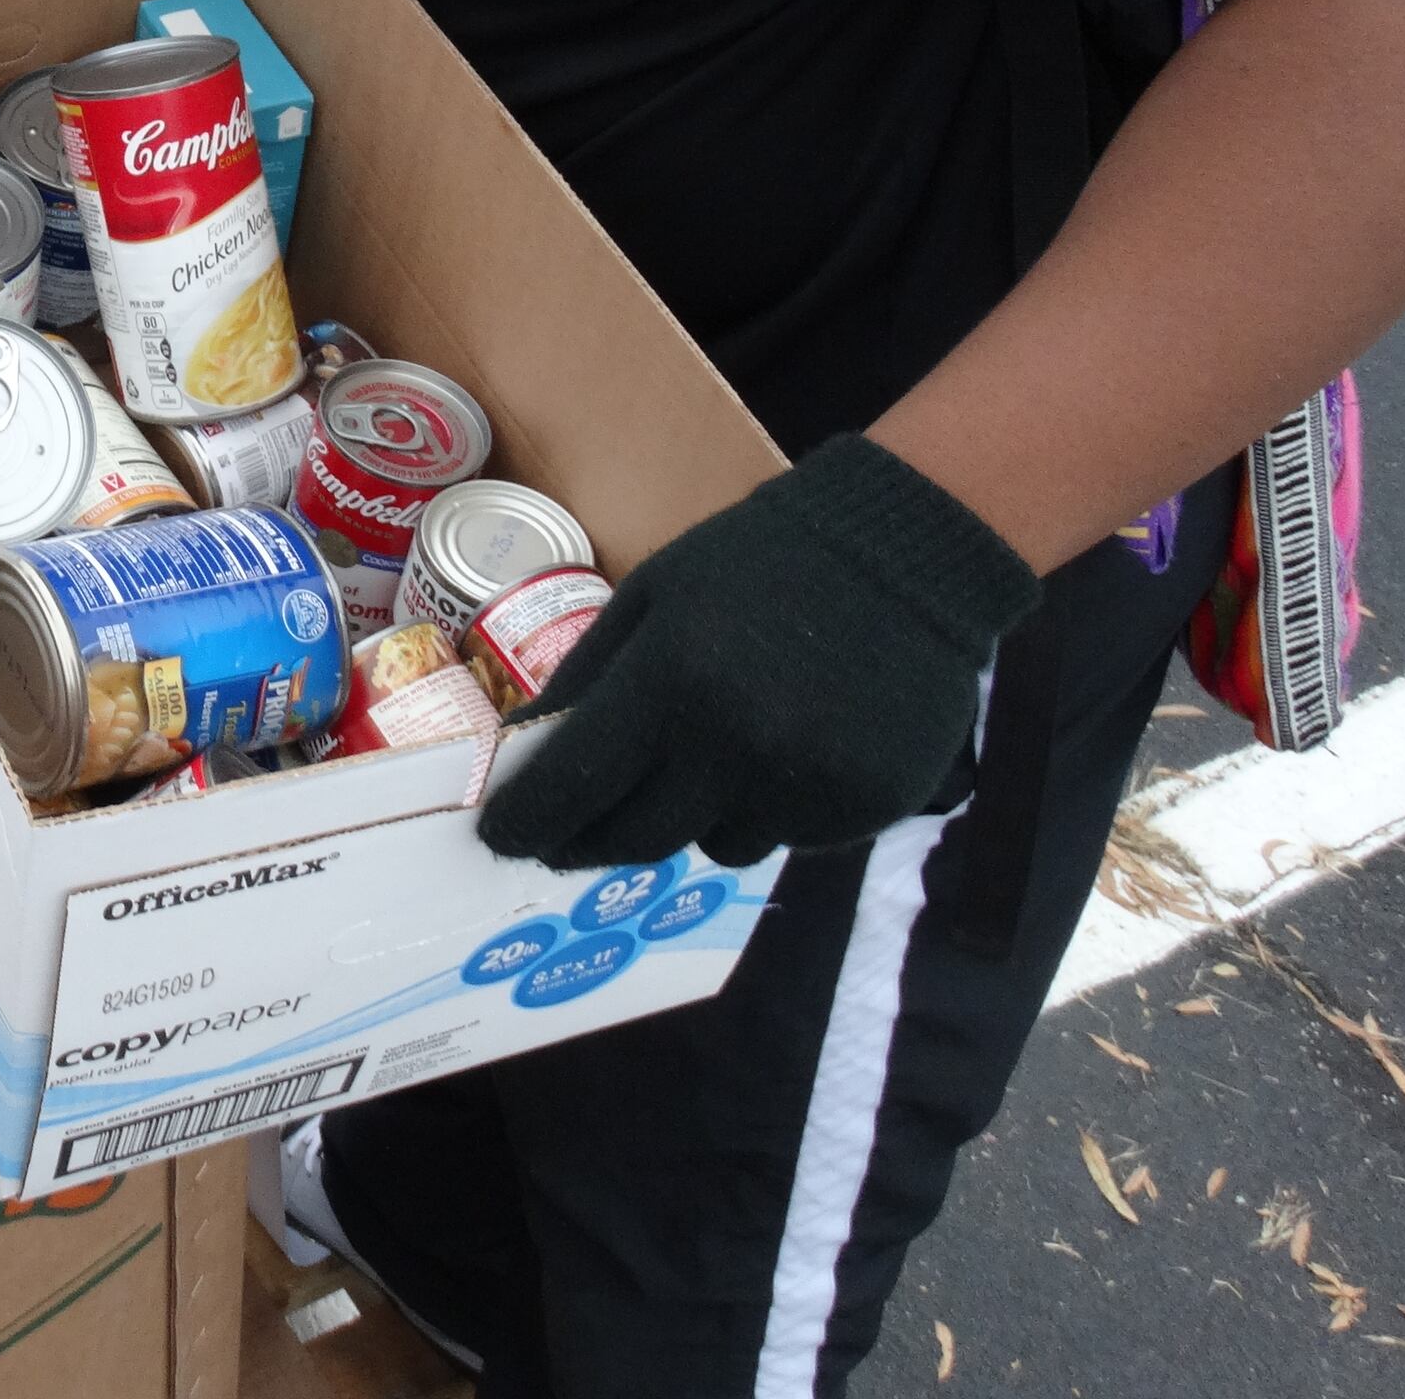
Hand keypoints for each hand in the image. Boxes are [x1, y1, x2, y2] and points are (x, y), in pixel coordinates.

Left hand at [477, 434, 1040, 872]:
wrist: (904, 559)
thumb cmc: (758, 565)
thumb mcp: (654, 597)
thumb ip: (585, 679)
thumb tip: (522, 753)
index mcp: (673, 679)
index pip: (576, 784)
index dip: (529, 822)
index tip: (500, 838)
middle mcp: (738, 746)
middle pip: (637, 836)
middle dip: (591, 839)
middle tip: (566, 836)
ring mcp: (806, 787)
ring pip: (712, 846)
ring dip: (689, 817)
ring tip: (706, 758)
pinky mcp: (865, 811)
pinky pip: (783, 838)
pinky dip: (763, 811)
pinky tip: (781, 752)